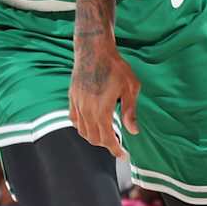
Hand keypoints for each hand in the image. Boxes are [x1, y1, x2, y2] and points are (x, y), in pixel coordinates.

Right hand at [70, 25, 140, 158]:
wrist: (94, 50)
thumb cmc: (116, 67)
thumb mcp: (131, 88)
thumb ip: (130, 111)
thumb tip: (133, 131)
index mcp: (102, 109)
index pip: (106, 138)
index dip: (115, 149)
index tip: (122, 155)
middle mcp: (87, 110)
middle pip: (94, 138)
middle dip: (106, 145)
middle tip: (117, 145)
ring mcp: (77, 104)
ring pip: (82, 131)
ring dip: (94, 138)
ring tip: (106, 136)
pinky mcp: (72, 97)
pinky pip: (74, 119)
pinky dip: (82, 127)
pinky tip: (91, 126)